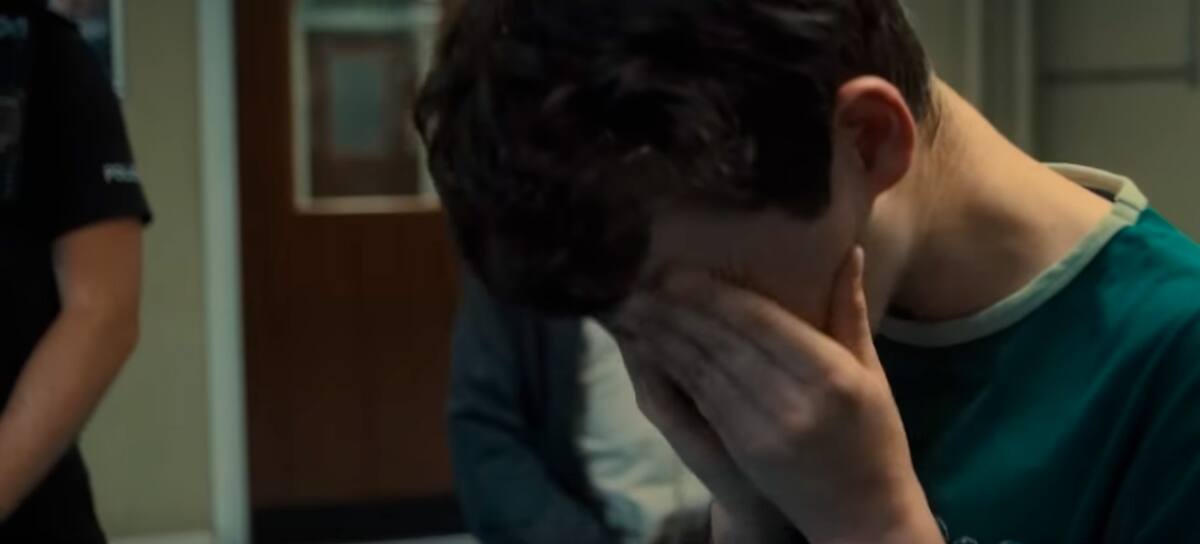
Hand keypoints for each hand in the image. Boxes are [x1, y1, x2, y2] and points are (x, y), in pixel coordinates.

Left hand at [615, 248, 940, 543]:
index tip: (679, 270)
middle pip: (725, 344)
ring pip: (705, 370)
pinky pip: (703, 398)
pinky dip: (674, 368)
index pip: (763, 323)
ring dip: (665, 336)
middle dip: (678, 309)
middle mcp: (795, 401)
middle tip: (641, 278)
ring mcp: (765, 429)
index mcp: (831, 374)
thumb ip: (850, 312)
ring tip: (634, 306)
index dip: (716, 295)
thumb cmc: (874, 435)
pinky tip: (652, 346)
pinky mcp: (744, 450)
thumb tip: (849, 250)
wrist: (863, 514)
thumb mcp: (871, 373)